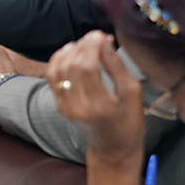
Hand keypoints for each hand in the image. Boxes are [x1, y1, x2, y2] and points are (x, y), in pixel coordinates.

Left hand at [46, 31, 144, 166]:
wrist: (112, 149)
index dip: (92, 46)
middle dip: (83, 46)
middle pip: (71, 65)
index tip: (102, 35)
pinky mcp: (60, 105)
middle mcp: (77, 106)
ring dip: (70, 51)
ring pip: (57, 69)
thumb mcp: (132, 93)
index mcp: (98, 106)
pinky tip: (71, 52)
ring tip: (85, 44)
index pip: (86, 67)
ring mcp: (65, 106)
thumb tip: (104, 41)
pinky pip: (52, 77)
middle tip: (96, 37)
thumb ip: (116, 66)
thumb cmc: (129, 122)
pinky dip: (58, 60)